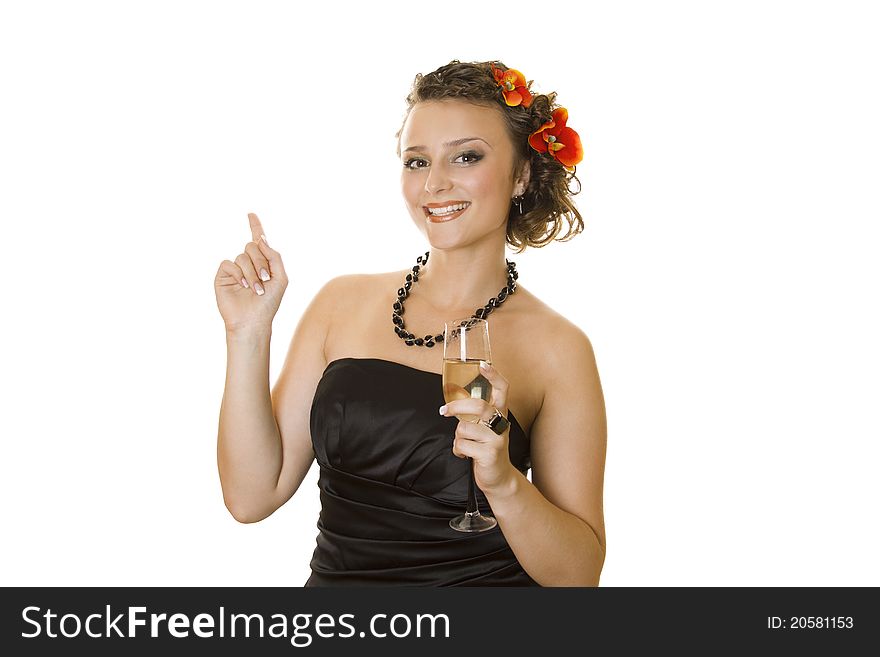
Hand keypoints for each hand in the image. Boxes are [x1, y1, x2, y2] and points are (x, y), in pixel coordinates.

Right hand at [214, 212, 288, 333]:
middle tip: (265, 280)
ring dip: (252, 273)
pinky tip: (243, 286)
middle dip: (260, 262)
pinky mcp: (223, 276)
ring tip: (255, 290)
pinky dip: (238, 274)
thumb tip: (261, 239)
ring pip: (241, 256)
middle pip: (252, 246)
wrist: (254, 321)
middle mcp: (247, 263)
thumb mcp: (281, 278)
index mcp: (263, 262)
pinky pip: (228, 264)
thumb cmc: (269, 303)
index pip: (258, 240)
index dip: (255, 226)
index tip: (251, 214)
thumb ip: (274, 256)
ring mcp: (235, 269)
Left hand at [440, 361, 516, 494]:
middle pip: (479, 406)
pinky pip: (462, 445)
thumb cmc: (486, 448)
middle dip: (457, 406)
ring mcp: (497, 440)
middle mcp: (501, 424)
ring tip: (464, 444)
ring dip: (457, 437)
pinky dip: (458, 450)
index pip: (503, 389)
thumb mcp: (484, 428)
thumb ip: (474, 415)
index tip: (483, 365)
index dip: (494, 376)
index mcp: (500, 414)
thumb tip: (451, 404)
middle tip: (444, 411)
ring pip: (464, 428)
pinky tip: (465, 455)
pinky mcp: (490, 454)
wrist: (498, 477)